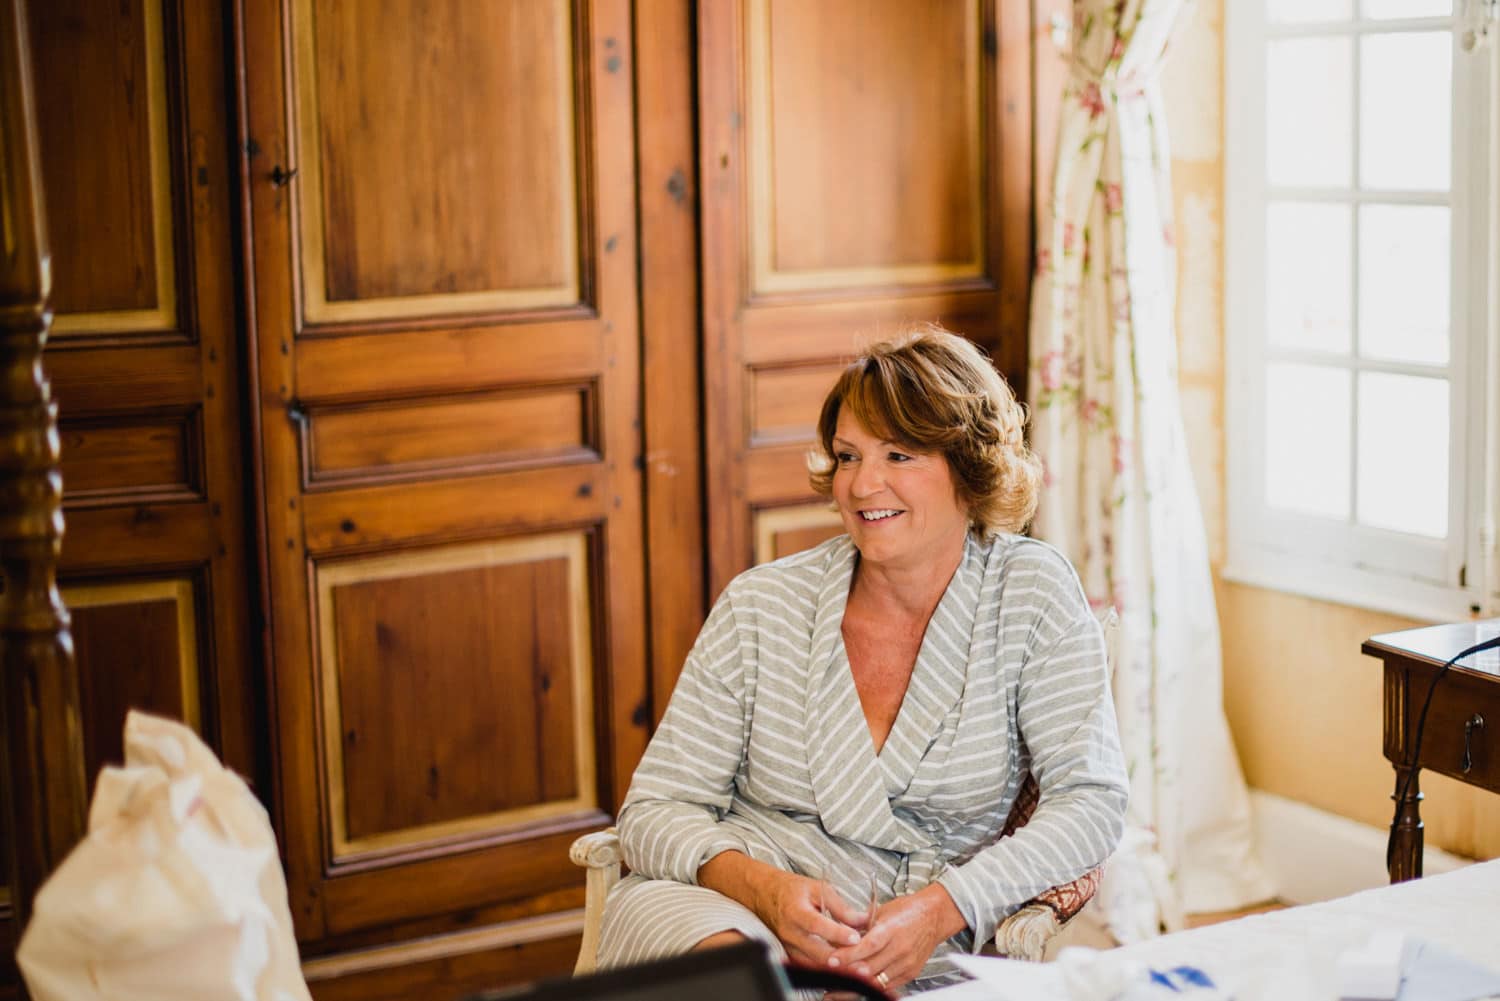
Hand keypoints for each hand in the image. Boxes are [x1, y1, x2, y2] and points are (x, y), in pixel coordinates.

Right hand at [697, 853, 865, 966]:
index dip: (837, 933)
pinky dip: (826, 968)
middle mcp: (789, 932)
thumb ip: (840, 905)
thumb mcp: (817, 888)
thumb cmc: (792, 889)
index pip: (817, 925)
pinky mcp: (789, 954)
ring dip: (836, 967)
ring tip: (857, 967)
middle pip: (816, 951)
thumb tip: (863, 920)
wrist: (764, 894)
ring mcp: (788, 946)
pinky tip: (843, 967)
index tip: (856, 937)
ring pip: (814, 964)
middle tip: (862, 963)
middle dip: (841, 959)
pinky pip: (809, 966)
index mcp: (795, 911)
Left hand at [825, 884, 965, 990]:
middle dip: (848, 973)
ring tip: (838, 987)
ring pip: (878, 980)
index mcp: (892, 929)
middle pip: (870, 967)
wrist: (934, 916)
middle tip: (829, 975)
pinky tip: (859, 988)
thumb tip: (839, 931)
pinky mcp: (911, 973)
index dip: (848, 955)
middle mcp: (900, 948)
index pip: (867, 946)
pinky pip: (889, 986)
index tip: (832, 960)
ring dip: (857, 984)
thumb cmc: (908, 911)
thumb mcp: (882, 911)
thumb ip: (861, 924)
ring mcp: (907, 963)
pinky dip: (873, 988)